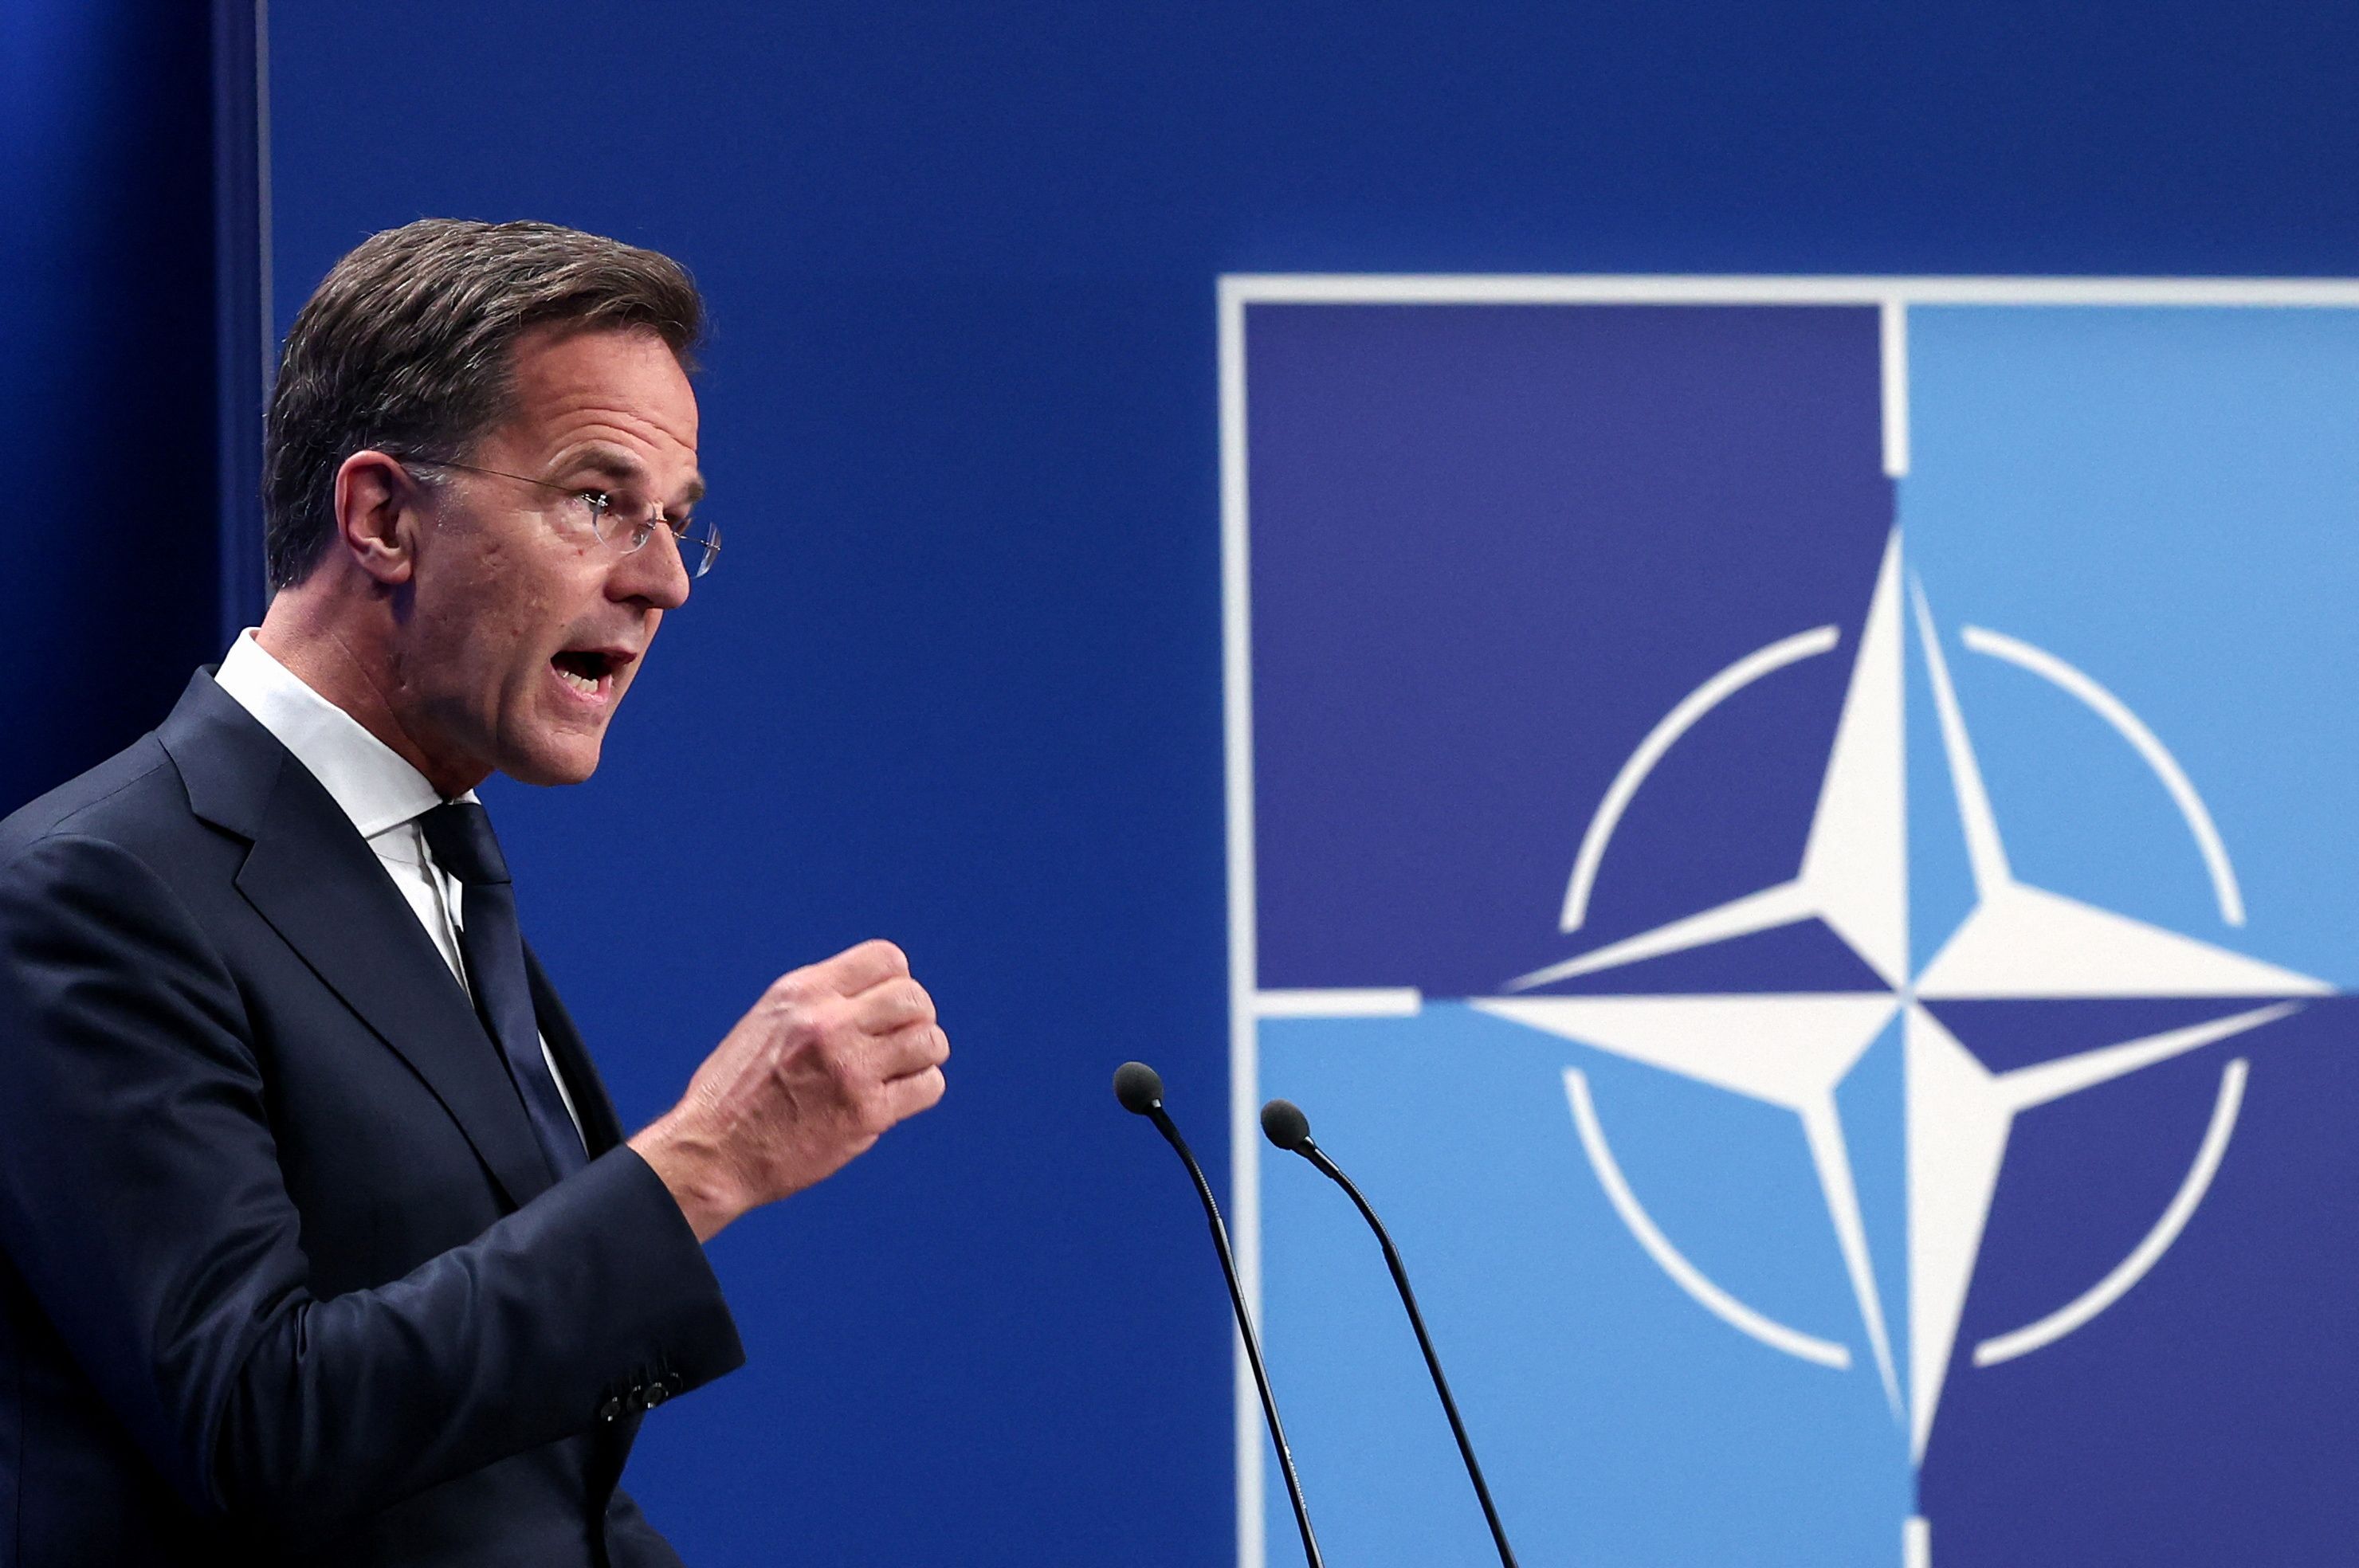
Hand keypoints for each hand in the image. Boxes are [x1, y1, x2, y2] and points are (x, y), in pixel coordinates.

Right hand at [629, 940, 948, 1240]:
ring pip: (930, 1041)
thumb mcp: (769, 1021)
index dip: (897, 981)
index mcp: (803, 994)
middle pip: (915, 999)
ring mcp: (850, 1069)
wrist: (712, 1153)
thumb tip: (879, 996)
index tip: (884, 1008)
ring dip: (923, 1055)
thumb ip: (821, 1002)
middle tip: (898, 1042)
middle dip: (917, 1018)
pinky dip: (920, 1090)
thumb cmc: (738, 1091)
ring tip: (900, 1070)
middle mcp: (829, 1024)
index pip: (887, 958)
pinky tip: (896, 1098)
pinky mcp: (866, 1114)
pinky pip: (928, 1087)